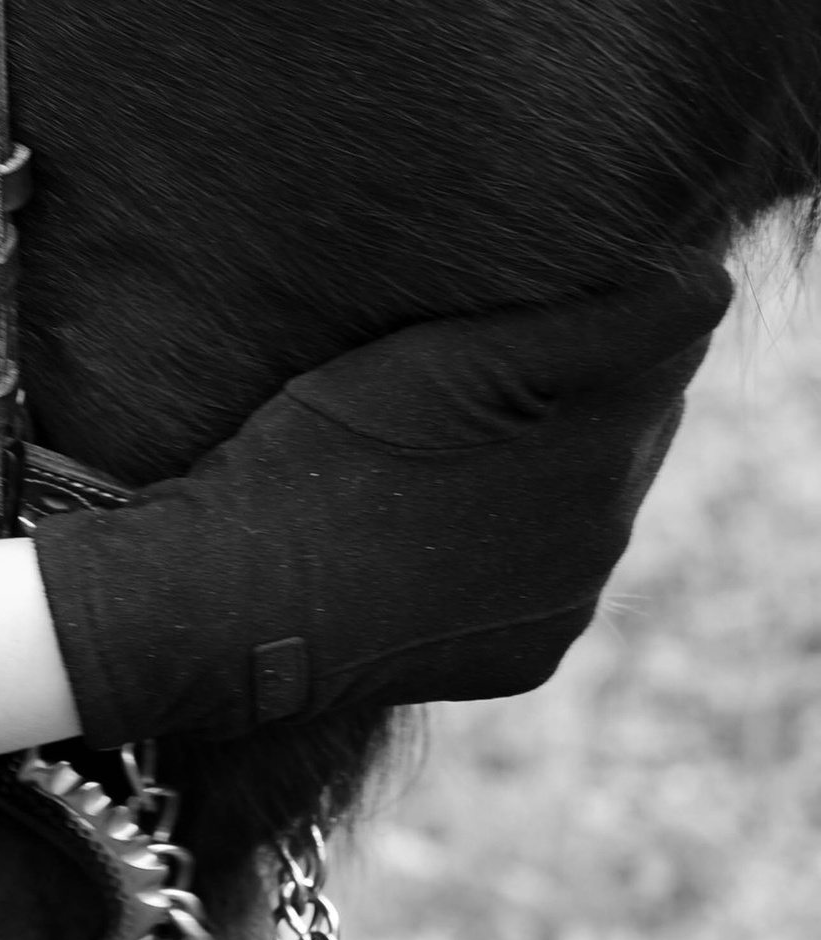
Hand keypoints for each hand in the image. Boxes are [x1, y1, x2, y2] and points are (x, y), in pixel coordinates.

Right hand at [29, 260, 730, 742]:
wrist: (233, 600)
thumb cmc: (323, 453)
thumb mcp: (452, 356)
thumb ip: (599, 322)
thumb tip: (707, 283)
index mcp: (599, 454)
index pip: (660, 340)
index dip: (606, 297)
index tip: (530, 282)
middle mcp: (602, 539)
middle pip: (628, 419)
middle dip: (579, 377)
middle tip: (469, 349)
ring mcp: (564, 605)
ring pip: (587, 494)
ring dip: (543, 453)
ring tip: (440, 429)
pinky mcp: (524, 657)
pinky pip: (544, 569)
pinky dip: (510, 533)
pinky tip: (433, 511)